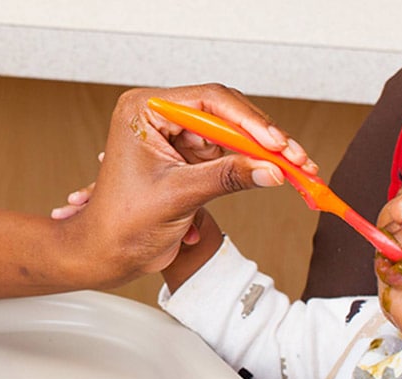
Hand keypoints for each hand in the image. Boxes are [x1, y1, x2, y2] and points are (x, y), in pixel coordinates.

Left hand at [57, 84, 317, 287]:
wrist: (106, 254)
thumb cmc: (122, 223)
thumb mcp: (179, 195)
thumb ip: (228, 178)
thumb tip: (272, 171)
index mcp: (146, 111)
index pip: (208, 102)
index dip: (248, 121)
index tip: (276, 143)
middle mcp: (162, 117)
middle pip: (227, 116)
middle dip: (263, 139)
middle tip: (295, 158)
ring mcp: (178, 138)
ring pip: (234, 136)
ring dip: (264, 154)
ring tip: (295, 169)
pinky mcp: (190, 159)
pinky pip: (230, 156)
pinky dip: (253, 167)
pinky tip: (277, 175)